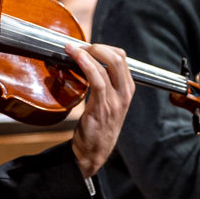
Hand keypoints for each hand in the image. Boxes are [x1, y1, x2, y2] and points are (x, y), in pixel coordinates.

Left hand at [66, 42, 134, 177]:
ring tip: (72, 49)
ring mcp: (116, 101)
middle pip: (118, 57)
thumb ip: (102, 83)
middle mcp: (125, 93)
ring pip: (108, 65)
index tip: (86, 46)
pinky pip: (98, 80)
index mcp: (127, 89)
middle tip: (78, 47)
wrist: (94, 152)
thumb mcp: (106, 101)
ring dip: (88, 53)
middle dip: (96, 47)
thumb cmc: (97, 125)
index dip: (103, 47)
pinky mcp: (103, 108)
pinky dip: (87, 66)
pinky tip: (77, 59)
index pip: (121, 58)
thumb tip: (84, 62)